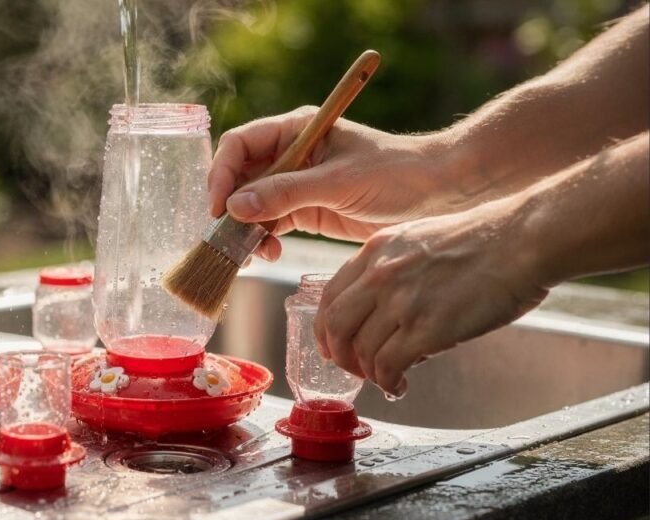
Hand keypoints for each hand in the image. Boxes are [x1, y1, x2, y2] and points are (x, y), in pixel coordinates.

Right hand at [208, 106, 456, 259]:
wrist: (437, 194)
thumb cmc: (395, 173)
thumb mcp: (339, 182)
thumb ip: (287, 193)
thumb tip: (236, 206)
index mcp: (296, 130)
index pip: (240, 144)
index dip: (222, 173)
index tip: (220, 206)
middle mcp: (290, 154)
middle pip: (239, 177)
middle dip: (230, 207)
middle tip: (229, 237)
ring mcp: (296, 183)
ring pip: (251, 205)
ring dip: (245, 229)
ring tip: (253, 252)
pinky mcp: (306, 210)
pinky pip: (270, 224)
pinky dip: (263, 240)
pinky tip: (270, 253)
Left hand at [312, 196, 549, 396]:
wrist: (524, 240)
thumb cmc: (485, 240)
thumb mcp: (419, 240)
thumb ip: (392, 269)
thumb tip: (382, 311)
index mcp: (376, 251)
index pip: (329, 296)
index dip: (325, 328)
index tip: (331, 344)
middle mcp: (381, 275)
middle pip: (335, 327)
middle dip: (339, 356)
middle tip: (352, 369)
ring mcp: (403, 302)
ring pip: (361, 352)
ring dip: (369, 374)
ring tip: (385, 379)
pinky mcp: (428, 328)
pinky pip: (389, 366)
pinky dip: (389, 383)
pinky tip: (400, 385)